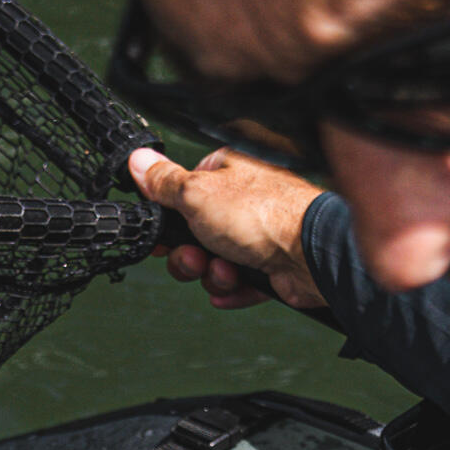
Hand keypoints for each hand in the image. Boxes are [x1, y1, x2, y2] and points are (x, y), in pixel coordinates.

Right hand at [128, 146, 329, 314]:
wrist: (310, 254)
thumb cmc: (262, 214)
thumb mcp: (196, 193)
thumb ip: (164, 182)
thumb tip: (139, 160)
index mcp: (228, 171)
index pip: (184, 191)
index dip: (167, 217)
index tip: (159, 235)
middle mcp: (244, 199)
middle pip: (195, 232)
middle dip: (190, 254)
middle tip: (195, 257)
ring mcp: (259, 233)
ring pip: (216, 260)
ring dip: (213, 273)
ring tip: (226, 270)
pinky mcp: (272, 264)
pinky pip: (240, 281)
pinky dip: (232, 288)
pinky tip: (231, 289)